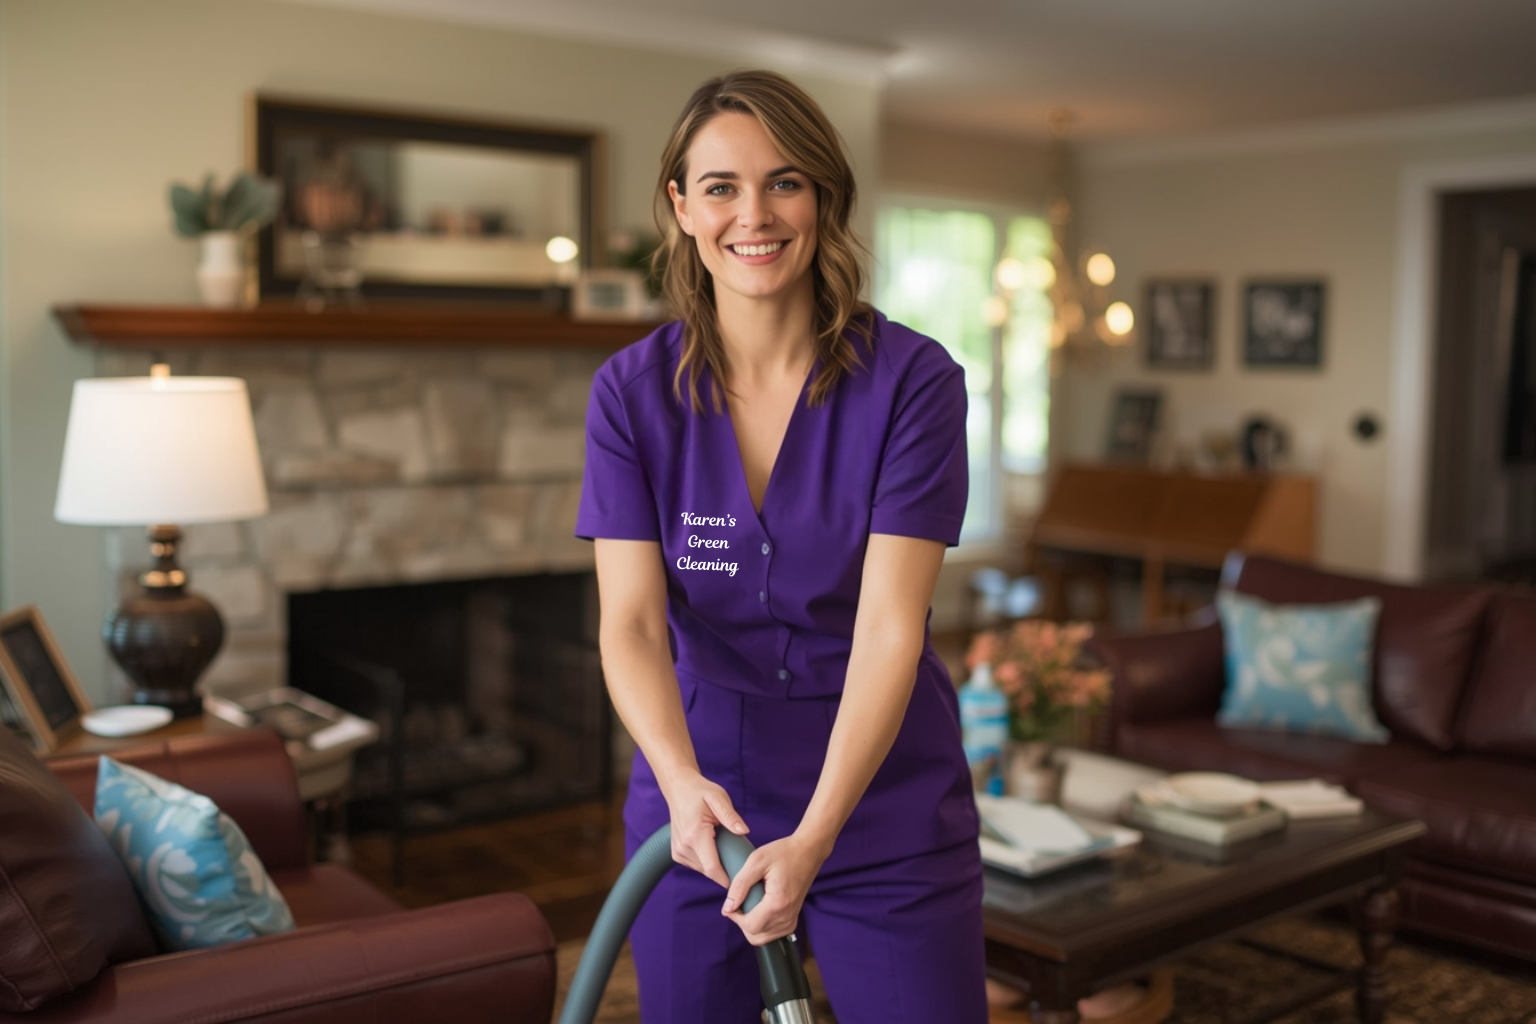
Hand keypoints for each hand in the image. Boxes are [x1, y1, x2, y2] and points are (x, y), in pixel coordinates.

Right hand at [661, 771, 748, 888]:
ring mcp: (678, 851)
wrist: (679, 789)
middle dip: (725, 869)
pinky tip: (712, 847)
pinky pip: (696, 865)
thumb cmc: (700, 792)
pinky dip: (706, 860)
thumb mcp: (718, 798)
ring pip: (703, 870)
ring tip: (725, 848)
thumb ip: (730, 816)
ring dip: (715, 864)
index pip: (712, 868)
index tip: (743, 879)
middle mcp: (684, 846)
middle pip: (709, 871)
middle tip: (740, 859)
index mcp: (695, 835)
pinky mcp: (677, 854)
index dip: (728, 878)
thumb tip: (744, 831)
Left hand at [721, 833, 828, 946]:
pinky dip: (763, 927)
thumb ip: (740, 885)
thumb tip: (727, 908)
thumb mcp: (756, 861)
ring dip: (752, 925)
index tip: (731, 903)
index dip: (735, 918)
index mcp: (777, 903)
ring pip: (764, 938)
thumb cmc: (784, 852)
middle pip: (756, 936)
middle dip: (742, 923)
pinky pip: (774, 933)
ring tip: (750, 904)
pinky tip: (760, 909)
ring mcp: (792, 919)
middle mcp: (786, 916)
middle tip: (740, 903)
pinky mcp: (794, 918)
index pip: (750, 926)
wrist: (808, 851)